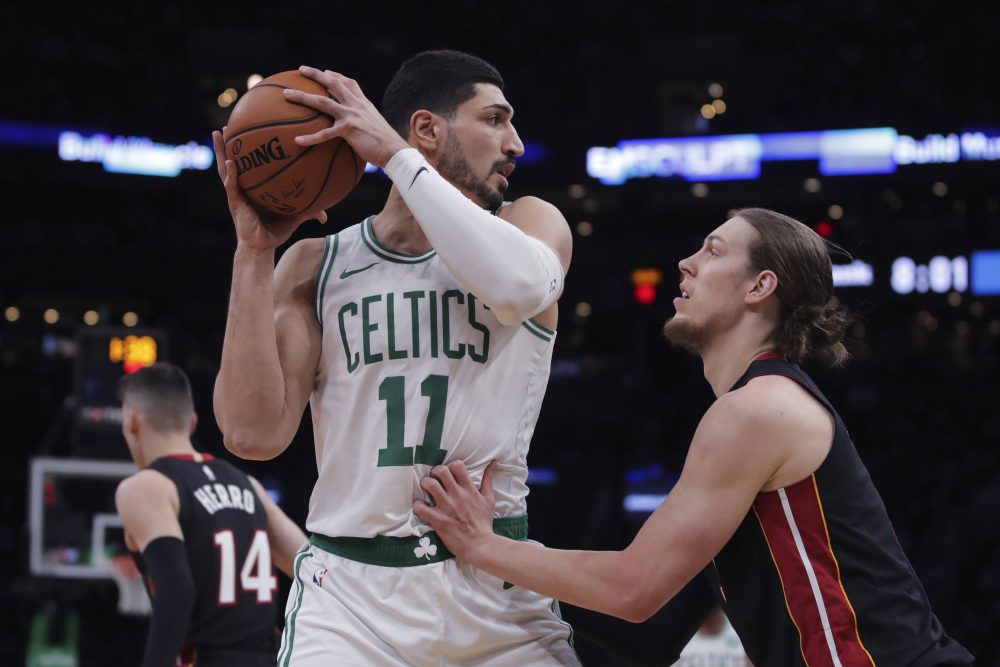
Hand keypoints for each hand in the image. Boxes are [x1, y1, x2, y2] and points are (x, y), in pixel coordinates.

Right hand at [213, 130, 326, 250]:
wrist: (262, 247)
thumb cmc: (275, 231)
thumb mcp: (293, 216)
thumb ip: (308, 210)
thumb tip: (325, 213)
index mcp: (253, 187)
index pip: (248, 163)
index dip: (246, 148)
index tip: (249, 129)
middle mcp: (242, 187)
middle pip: (232, 160)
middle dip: (228, 143)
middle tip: (226, 123)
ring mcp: (236, 194)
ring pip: (225, 168)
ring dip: (221, 151)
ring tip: (218, 134)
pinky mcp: (234, 203)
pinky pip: (231, 186)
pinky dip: (231, 174)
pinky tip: (230, 162)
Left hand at [284, 66, 410, 167]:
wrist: (395, 151)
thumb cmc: (387, 144)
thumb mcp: (377, 126)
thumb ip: (366, 123)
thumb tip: (361, 131)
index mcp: (364, 103)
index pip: (349, 83)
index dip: (336, 76)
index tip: (326, 72)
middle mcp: (356, 105)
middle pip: (333, 84)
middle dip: (316, 74)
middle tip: (301, 70)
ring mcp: (351, 116)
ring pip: (322, 102)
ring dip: (302, 96)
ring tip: (286, 94)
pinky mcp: (348, 130)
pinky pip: (324, 134)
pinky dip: (310, 138)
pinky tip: (298, 141)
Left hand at [413, 460, 497, 562]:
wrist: (480, 545)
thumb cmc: (484, 523)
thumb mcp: (489, 499)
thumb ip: (488, 480)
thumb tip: (492, 463)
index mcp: (469, 490)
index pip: (457, 466)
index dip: (450, 466)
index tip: (448, 473)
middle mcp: (457, 495)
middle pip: (441, 471)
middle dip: (435, 472)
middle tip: (435, 478)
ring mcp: (447, 507)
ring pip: (430, 485)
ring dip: (425, 483)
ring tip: (426, 489)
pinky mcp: (438, 520)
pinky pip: (422, 508)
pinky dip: (418, 505)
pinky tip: (420, 506)